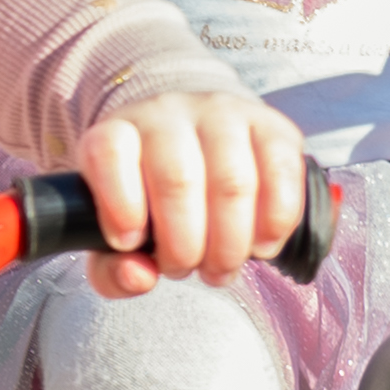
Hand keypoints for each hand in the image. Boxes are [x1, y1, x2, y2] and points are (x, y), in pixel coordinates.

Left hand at [73, 89, 303, 297]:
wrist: (193, 136)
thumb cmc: (149, 198)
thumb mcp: (115, 235)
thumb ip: (111, 269)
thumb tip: (139, 276)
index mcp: (116, 132)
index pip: (107, 152)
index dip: (118, 205)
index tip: (130, 243)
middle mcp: (166, 113)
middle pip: (178, 179)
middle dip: (184, 246)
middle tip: (186, 270)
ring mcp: (221, 114)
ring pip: (233, 181)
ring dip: (230, 244)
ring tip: (221, 268)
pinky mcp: (271, 125)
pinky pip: (282, 172)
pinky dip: (275, 222)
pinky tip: (262, 246)